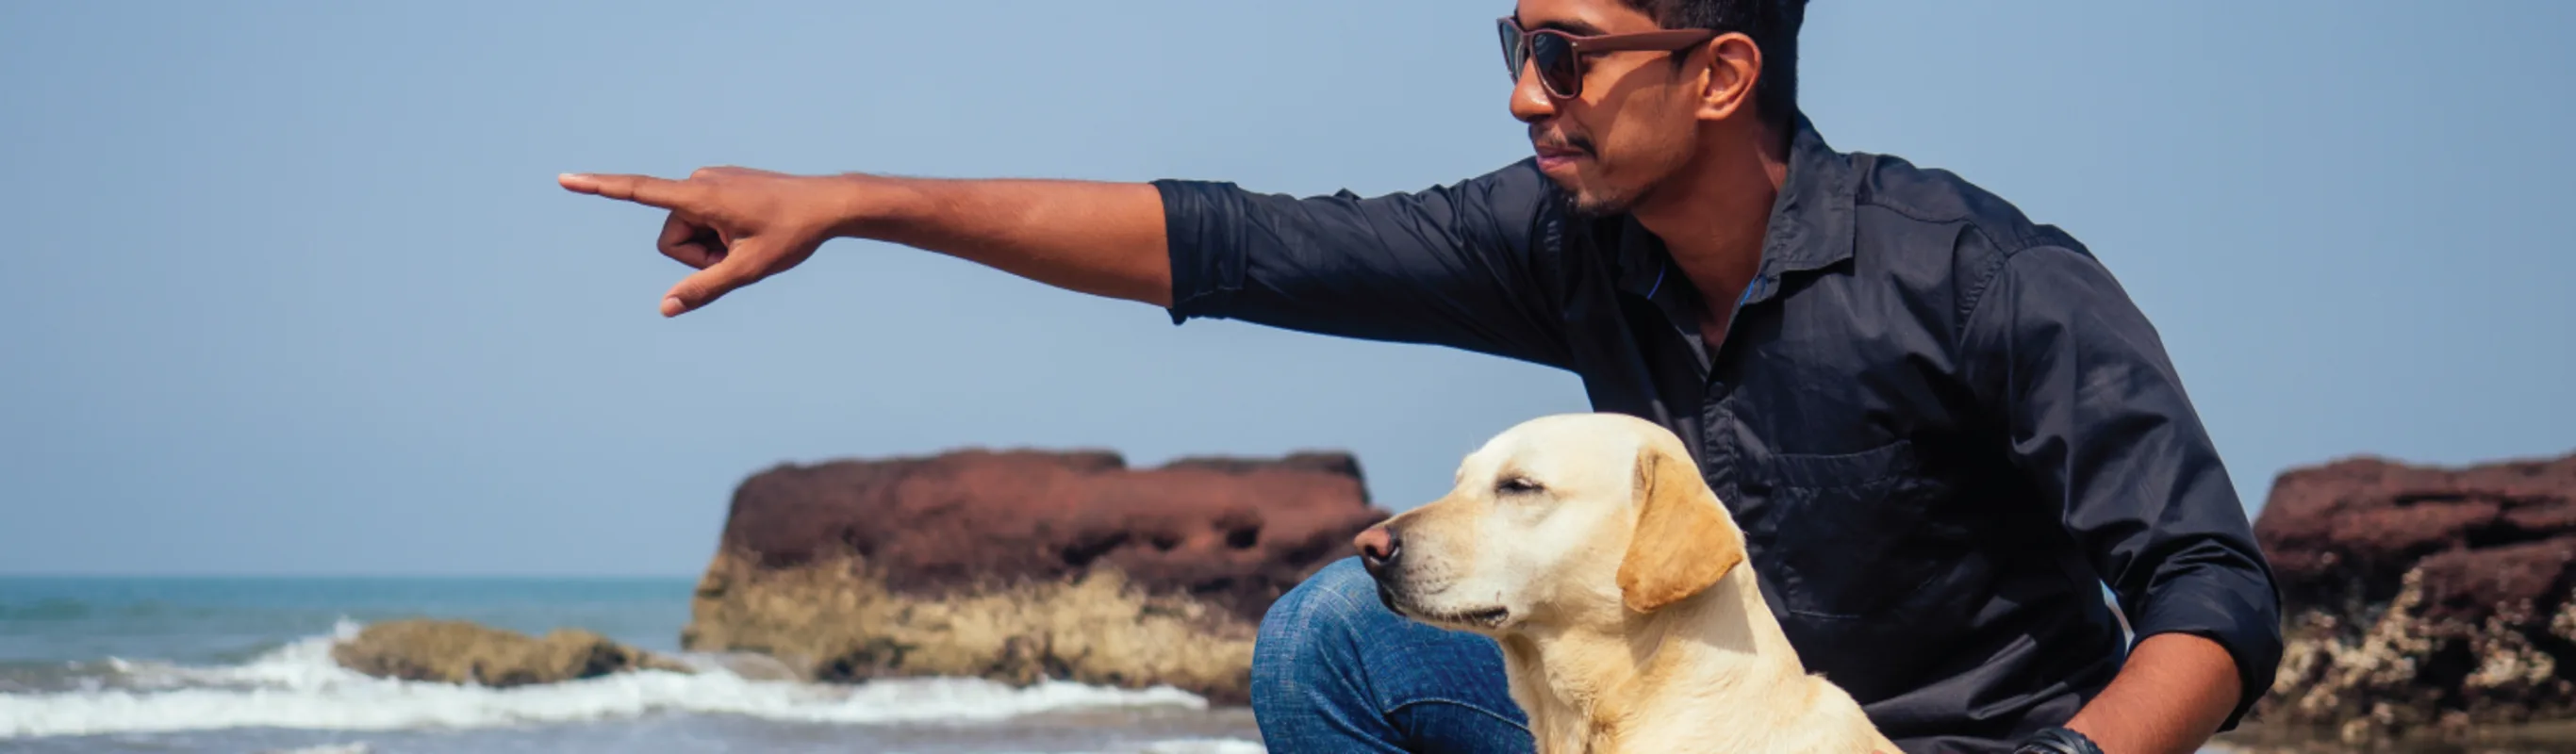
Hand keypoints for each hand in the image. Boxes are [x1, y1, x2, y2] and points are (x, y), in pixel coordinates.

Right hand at [558, 167, 859, 316]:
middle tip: (740, 253)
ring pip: (687, 232)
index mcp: (701, 196)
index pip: (639, 192)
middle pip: (672, 238)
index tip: (565, 179)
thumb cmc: (791, 234)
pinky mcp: (719, 184)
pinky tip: (752, 230)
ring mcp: (709, 180)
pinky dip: (720, 235)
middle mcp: (699, 181)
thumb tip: (666, 308)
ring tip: (748, 240)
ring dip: (711, 246)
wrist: (829, 204)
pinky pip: (703, 220)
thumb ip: (704, 289)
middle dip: (697, 256)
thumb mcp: (748, 269)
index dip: (600, 188)